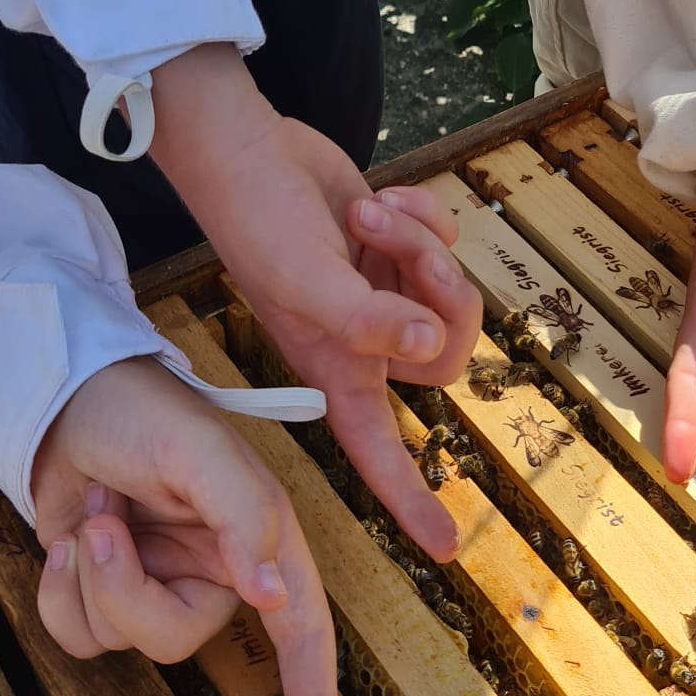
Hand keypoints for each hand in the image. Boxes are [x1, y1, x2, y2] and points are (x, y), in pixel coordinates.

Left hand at [31, 355, 339, 695]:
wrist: (63, 396)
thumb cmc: (144, 411)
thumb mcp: (202, 453)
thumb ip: (246, 518)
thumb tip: (274, 597)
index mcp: (261, 540)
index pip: (302, 632)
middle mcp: (215, 573)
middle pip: (176, 640)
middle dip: (126, 592)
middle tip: (105, 527)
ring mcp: (155, 584)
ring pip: (122, 641)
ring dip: (89, 580)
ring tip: (92, 515)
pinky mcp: (104, 590)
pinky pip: (80, 636)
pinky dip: (59, 594)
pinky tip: (64, 542)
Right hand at [152, 45, 481, 562]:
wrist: (246, 148)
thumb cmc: (258, 221)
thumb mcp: (308, 277)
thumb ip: (370, 318)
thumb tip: (431, 341)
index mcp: (337, 368)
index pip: (378, 451)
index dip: (409, 501)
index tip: (445, 546)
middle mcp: (364, 340)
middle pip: (448, 354)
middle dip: (437, 289)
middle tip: (399, 246)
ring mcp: (384, 295)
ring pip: (449, 292)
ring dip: (419, 244)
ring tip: (370, 212)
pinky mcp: (395, 250)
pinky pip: (444, 245)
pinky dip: (419, 216)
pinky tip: (378, 199)